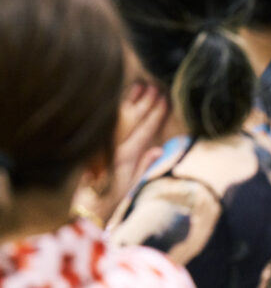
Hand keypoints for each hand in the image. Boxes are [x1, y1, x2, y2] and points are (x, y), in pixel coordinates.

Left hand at [74, 82, 168, 223]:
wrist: (78, 210)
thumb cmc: (107, 203)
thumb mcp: (130, 188)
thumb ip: (143, 167)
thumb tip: (158, 149)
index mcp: (125, 157)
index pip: (144, 130)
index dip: (156, 115)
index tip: (165, 100)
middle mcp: (112, 147)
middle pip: (132, 119)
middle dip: (146, 103)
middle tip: (156, 87)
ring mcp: (101, 145)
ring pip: (118, 117)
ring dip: (130, 101)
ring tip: (140, 86)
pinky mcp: (91, 145)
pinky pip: (106, 122)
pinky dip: (116, 110)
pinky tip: (120, 100)